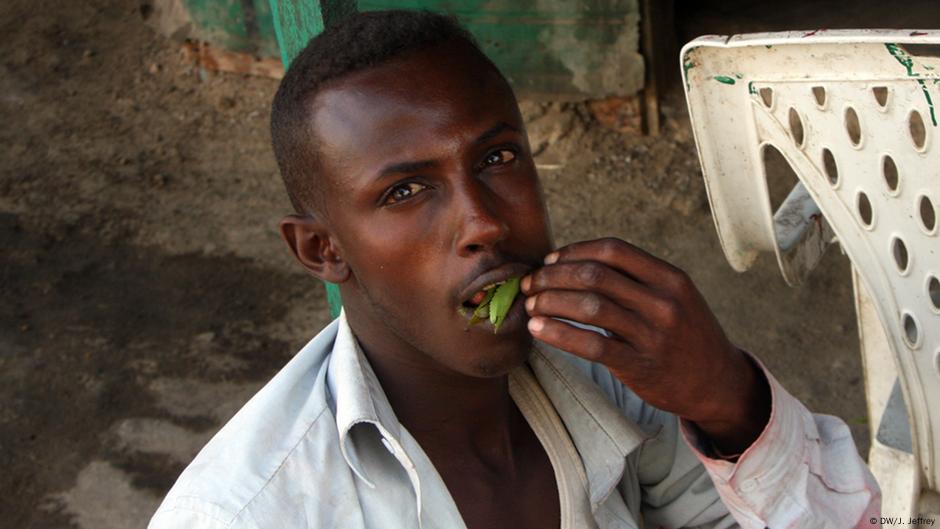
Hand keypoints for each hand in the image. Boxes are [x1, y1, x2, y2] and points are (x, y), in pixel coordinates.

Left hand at [521, 238, 769, 454]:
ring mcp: (653, 335)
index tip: (550, 261)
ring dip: (550, 302)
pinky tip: (538, 328)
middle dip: (553, 276)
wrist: (718, 383)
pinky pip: (591, 345)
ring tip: (530, 305)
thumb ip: (635, 280)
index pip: (613, 250)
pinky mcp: (640, 366)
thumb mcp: (674, 297)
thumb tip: (574, 264)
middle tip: (530, 284)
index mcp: (670, 278)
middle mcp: (663, 302)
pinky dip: (558, 333)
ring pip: (589, 307)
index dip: (574, 251)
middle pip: (595, 276)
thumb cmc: (684, 335)